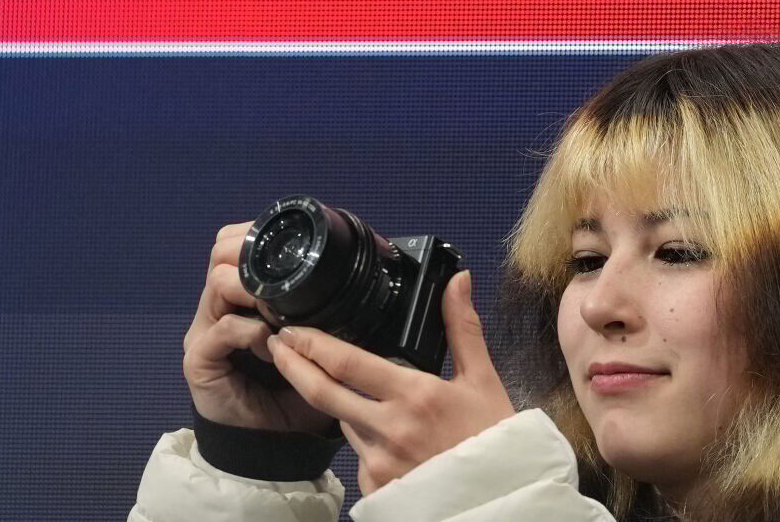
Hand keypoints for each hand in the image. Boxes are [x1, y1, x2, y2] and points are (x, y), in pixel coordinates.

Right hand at [182, 221, 336, 433]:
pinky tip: (270, 349)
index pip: (233, 244)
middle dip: (253, 259)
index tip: (292, 250)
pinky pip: (223, 328)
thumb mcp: (308, 341)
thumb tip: (346, 275)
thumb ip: (316, 310)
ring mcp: (203, 331)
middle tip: (285, 283)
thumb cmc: (290, 388)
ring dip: (256, 294)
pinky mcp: (198, 358)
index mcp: (237, 297)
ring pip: (219, 283)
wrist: (268, 441)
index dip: (257, 237)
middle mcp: (215, 308)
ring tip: (279, 317)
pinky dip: (251, 332)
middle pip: (220, 255)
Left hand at [265, 269, 516, 494]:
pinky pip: (358, 456)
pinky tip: (385, 436)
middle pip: (323, 394)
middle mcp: (388, 430)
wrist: (503, 503)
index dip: (311, 345)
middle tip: (276, 345)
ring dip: (341, 406)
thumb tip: (457, 280)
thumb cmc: (494, 442)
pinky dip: (364, 440)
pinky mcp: (376, 491)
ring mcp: (379, 464)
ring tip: (352, 392)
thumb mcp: (483, 381)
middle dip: (293, 366)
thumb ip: (463, 329)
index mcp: (414, 396)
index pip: (346, 364)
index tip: (290, 329)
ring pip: (343, 424)